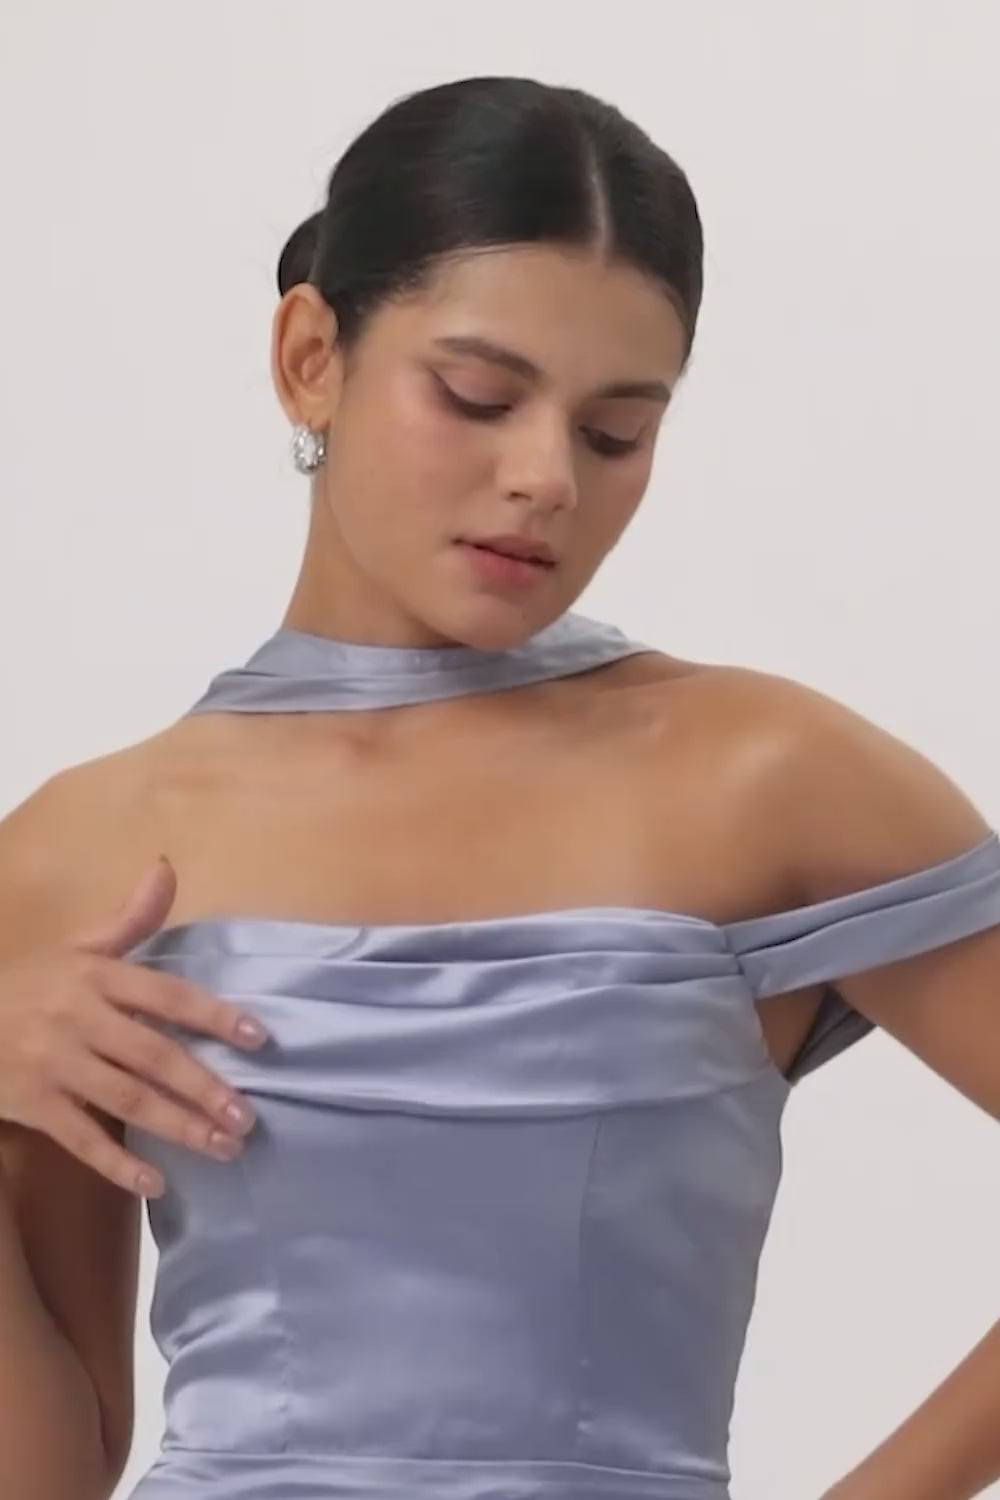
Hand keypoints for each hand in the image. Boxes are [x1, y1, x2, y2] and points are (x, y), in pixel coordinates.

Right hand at [0, 856, 269, 1198]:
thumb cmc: (29, 983)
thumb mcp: (75, 947)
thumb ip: (129, 919)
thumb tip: (167, 868)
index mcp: (95, 976)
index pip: (166, 995)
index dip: (214, 1016)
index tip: (259, 1038)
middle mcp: (78, 1019)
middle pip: (153, 1056)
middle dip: (204, 1087)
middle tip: (248, 1116)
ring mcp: (54, 1064)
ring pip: (126, 1101)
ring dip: (179, 1127)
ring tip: (225, 1148)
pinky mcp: (32, 1105)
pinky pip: (81, 1139)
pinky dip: (118, 1165)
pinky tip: (156, 1184)